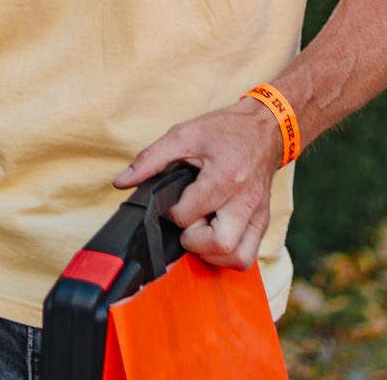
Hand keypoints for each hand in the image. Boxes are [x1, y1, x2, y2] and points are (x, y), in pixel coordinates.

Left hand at [115, 97, 280, 270]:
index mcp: (224, 177)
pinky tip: (215, 235)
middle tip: (187, 224)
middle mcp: (245, 201)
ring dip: (213, 254)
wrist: (264, 128)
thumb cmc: (225, 130)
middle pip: (220, 244)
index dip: (171, 213)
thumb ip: (149, 160)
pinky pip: (248, 255)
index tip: (171, 202)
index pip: (189, 215)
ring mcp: (258, 215)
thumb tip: (121, 182)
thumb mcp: (183, 134)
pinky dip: (228, 255)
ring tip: (201, 232)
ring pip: (238, 258)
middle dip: (194, 242)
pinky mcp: (263, 222)